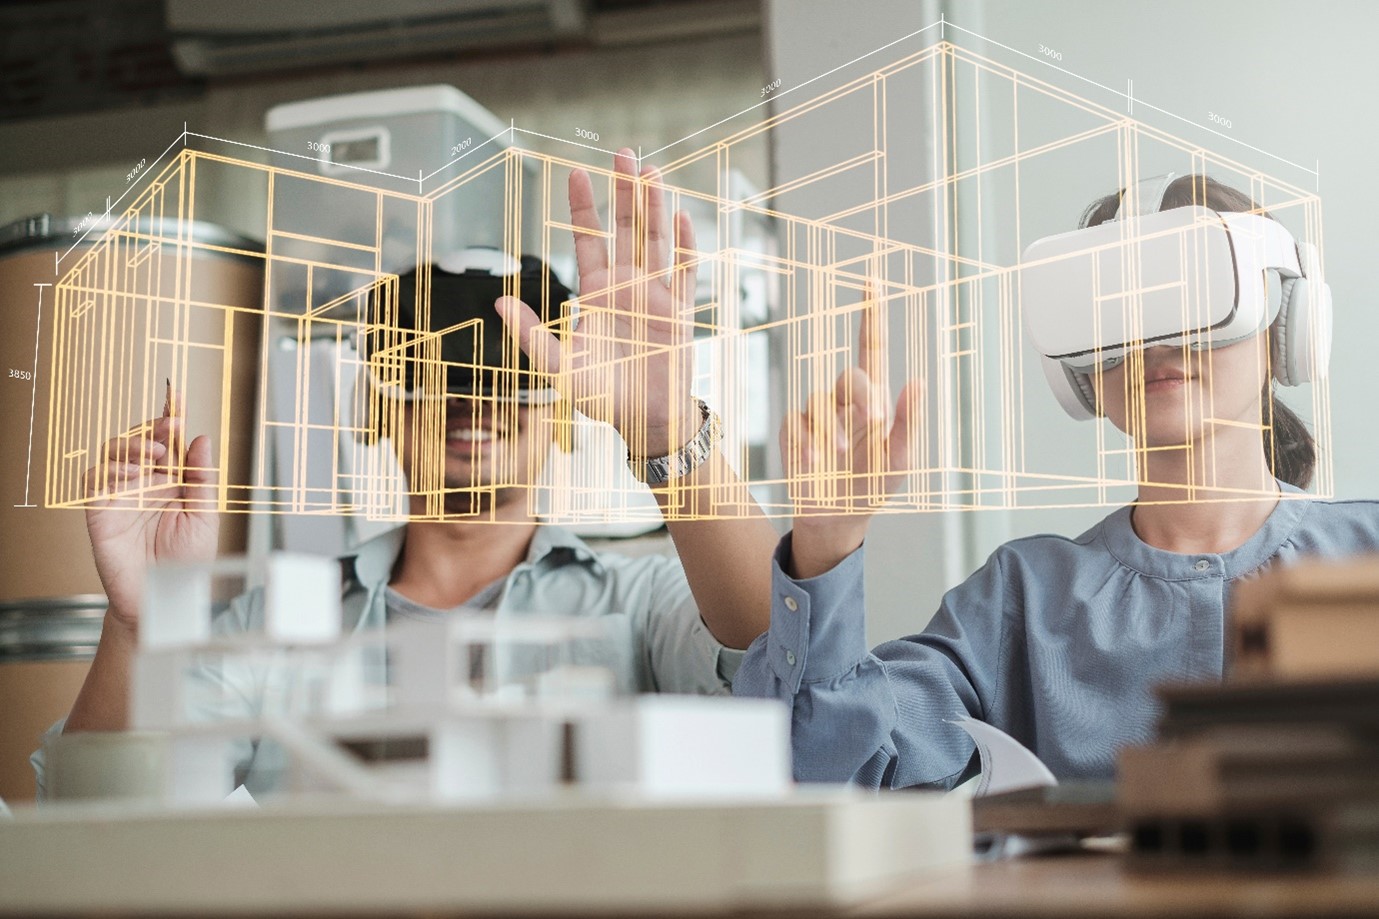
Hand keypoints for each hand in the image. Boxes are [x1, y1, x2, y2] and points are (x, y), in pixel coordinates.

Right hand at [83, 388, 218, 631]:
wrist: (166, 597)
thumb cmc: (187, 561)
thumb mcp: (205, 515)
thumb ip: (202, 477)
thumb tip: (200, 437)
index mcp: (173, 481)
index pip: (169, 442)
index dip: (170, 416)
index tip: (175, 394)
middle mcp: (146, 483)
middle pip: (140, 440)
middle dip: (153, 429)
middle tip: (169, 429)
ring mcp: (121, 494)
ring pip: (114, 452)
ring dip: (133, 445)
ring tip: (156, 455)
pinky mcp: (101, 510)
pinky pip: (95, 478)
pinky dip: (111, 469)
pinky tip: (132, 475)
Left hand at [495, 148, 701, 459]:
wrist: (645, 420)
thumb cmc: (602, 398)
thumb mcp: (559, 368)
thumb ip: (532, 336)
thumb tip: (500, 302)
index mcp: (597, 293)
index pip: (588, 239)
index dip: (584, 207)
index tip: (577, 172)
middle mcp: (627, 286)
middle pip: (626, 228)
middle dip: (625, 191)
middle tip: (624, 152)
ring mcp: (655, 295)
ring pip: (655, 240)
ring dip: (655, 206)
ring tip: (652, 171)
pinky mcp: (680, 310)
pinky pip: (684, 271)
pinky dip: (683, 245)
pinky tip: (681, 217)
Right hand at [783, 292, 921, 577]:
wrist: (837, 517)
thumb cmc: (871, 486)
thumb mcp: (900, 459)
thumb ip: (910, 422)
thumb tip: (919, 380)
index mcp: (874, 400)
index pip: (871, 347)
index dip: (870, 315)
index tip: (870, 282)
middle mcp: (843, 400)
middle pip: (850, 374)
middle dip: (862, 397)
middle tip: (872, 422)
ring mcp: (816, 414)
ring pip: (823, 400)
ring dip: (837, 428)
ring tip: (844, 456)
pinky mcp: (793, 430)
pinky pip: (799, 422)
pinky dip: (810, 442)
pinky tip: (816, 462)